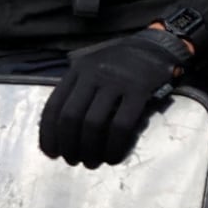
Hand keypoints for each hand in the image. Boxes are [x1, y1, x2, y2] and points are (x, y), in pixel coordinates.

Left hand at [39, 22, 196, 167]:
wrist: (158, 45)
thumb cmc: (122, 62)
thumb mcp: (93, 66)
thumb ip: (77, 90)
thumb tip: (61, 132)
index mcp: (78, 70)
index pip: (54, 106)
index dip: (48, 134)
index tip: (51, 153)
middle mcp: (94, 74)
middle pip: (71, 117)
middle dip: (69, 145)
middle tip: (73, 161)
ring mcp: (117, 81)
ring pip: (93, 123)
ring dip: (89, 150)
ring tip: (91, 162)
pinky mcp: (140, 90)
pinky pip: (122, 125)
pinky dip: (114, 146)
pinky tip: (112, 157)